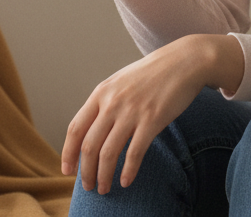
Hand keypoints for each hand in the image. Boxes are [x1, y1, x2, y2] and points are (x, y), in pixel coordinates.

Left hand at [63, 34, 244, 194]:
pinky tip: (126, 181)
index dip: (68, 153)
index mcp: (101, 92)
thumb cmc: (151, 74)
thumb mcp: (121, 82)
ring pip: (108, 153)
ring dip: (103, 176)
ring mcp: (132, 111)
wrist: (183, 61)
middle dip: (85, 171)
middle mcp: (112, 102)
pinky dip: (128, 171)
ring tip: (104, 189)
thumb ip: (105, 103)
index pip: (75, 128)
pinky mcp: (152, 119)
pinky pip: (134, 153)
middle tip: (88, 187)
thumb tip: (92, 131)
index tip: (67, 171)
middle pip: (89, 145)